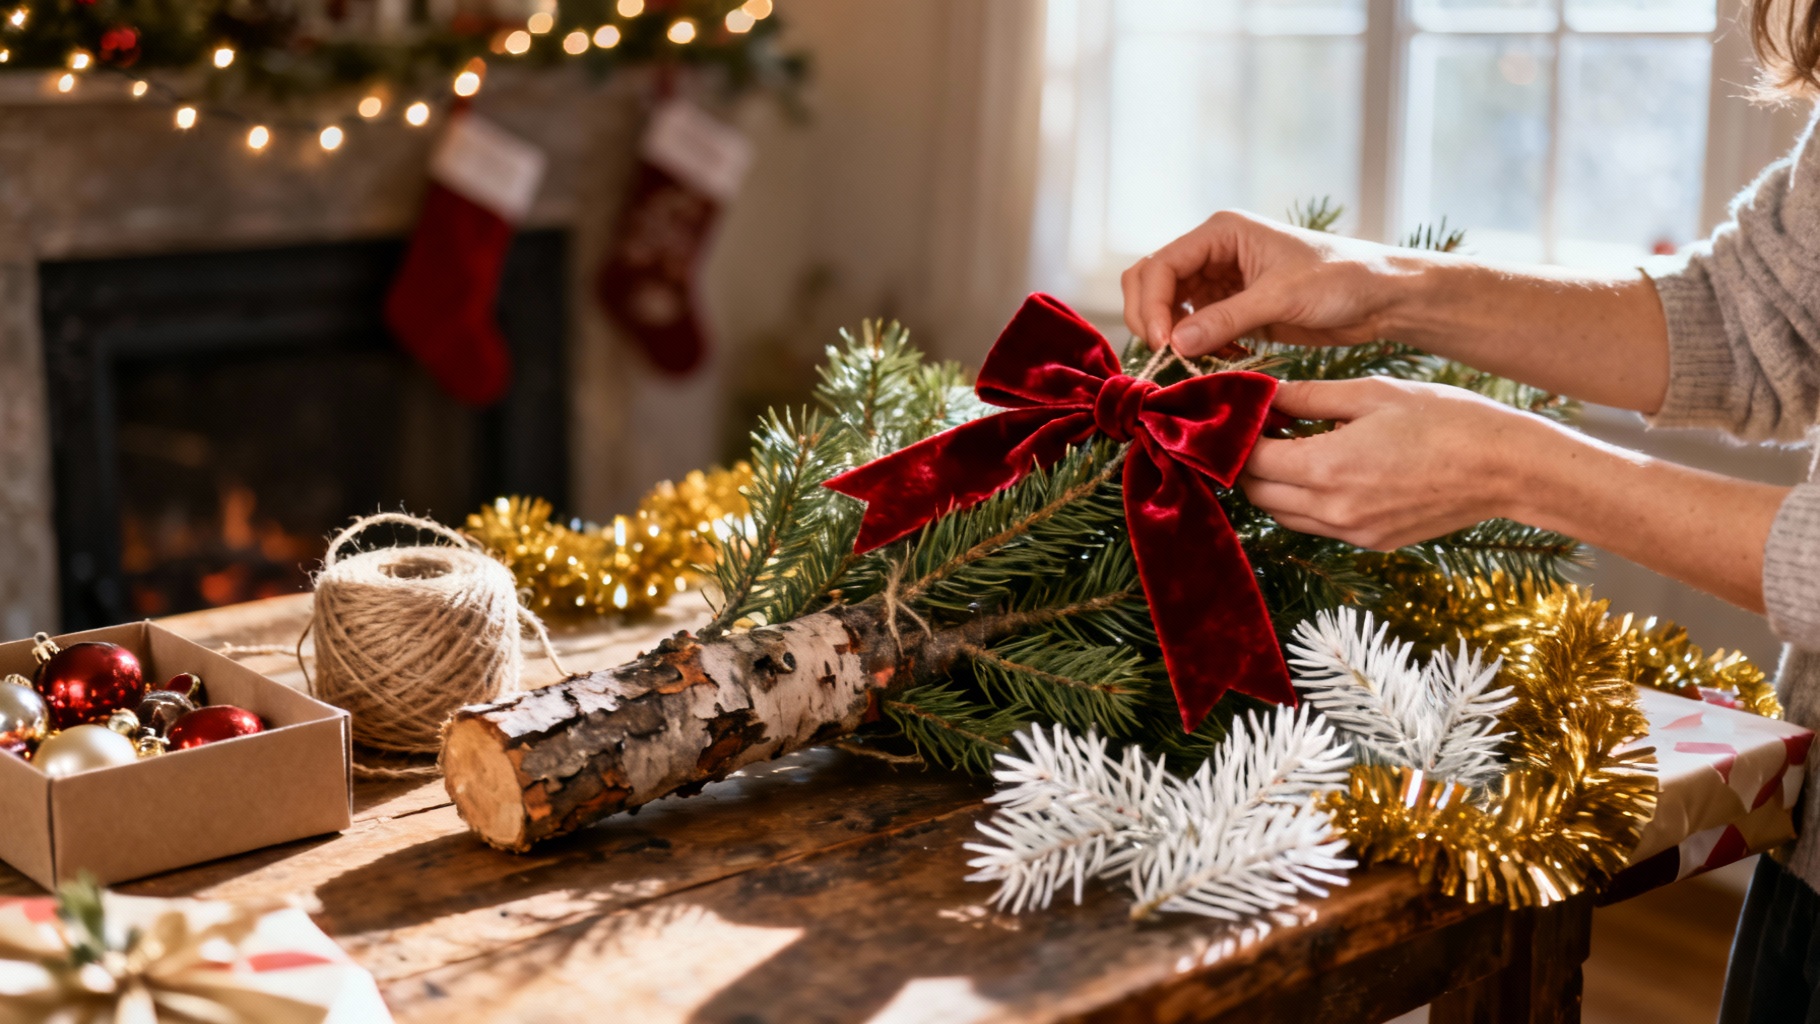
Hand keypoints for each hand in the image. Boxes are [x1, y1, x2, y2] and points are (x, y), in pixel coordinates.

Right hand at [1121, 210, 1423, 356]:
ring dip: (1173, 336)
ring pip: (1168, 308)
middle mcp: (1213, 253)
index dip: (1153, 305)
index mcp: (1221, 232)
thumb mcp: (1282, 297)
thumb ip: (1226, 319)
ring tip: (1196, 360)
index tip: (1163, 344)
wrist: (1380, 297)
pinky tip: (1223, 358)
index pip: (1161, 265)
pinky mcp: (1232, 309)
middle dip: (1151, 318)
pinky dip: (1197, 347)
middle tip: (1165, 355)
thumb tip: (1174, 344)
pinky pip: (1194, 328)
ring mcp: (1220, 281)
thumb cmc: (1340, 278)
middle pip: (1152, 282)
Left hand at [1239, 377, 1554, 549]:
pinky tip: (1329, 468)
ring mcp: (1353, 533)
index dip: (1236, 436)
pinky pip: (1317, 525)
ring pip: (1282, 515)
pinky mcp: (1372, 542)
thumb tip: (1263, 394)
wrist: (1507, 468)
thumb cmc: (1446, 419)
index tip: (1242, 413)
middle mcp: (1332, 510)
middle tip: (1262, 428)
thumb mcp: (1372, 392)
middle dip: (1248, 462)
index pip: (1249, 460)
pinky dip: (1307, 500)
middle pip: (1256, 494)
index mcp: (1326, 467)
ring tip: (1295, 445)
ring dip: (1274, 484)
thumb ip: (1309, 396)